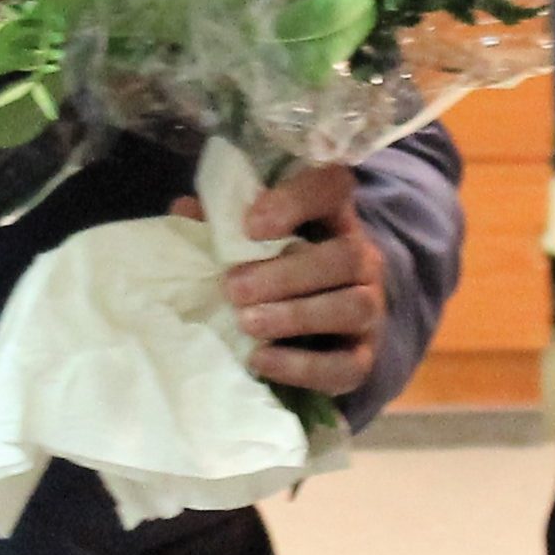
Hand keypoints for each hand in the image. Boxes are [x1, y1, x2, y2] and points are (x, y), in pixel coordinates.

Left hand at [178, 161, 384, 394]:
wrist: (317, 329)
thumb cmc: (272, 268)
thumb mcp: (251, 239)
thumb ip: (222, 222)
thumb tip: (184, 208)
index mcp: (333, 217)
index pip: (333, 187)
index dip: (297, 201)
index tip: (252, 224)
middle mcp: (362, 259)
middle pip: (346, 257)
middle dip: (287, 273)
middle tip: (233, 287)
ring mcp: (370, 308)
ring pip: (354, 307)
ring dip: (297, 315)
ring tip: (246, 322)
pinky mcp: (362, 357)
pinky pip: (347, 366)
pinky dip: (302, 366)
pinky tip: (261, 359)